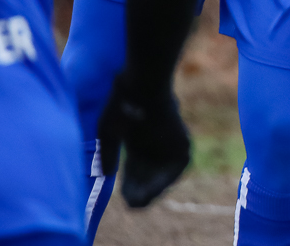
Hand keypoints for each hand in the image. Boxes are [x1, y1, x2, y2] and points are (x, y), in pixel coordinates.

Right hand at [97, 77, 190, 207]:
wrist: (144, 88)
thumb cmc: (122, 106)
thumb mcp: (107, 134)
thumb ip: (107, 154)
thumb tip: (106, 174)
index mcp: (140, 144)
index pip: (135, 174)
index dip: (129, 187)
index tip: (124, 196)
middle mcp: (157, 147)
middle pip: (149, 179)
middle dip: (139, 192)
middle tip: (131, 201)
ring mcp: (171, 147)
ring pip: (162, 179)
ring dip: (149, 192)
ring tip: (137, 199)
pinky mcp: (183, 147)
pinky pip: (174, 173)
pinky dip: (160, 185)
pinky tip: (148, 192)